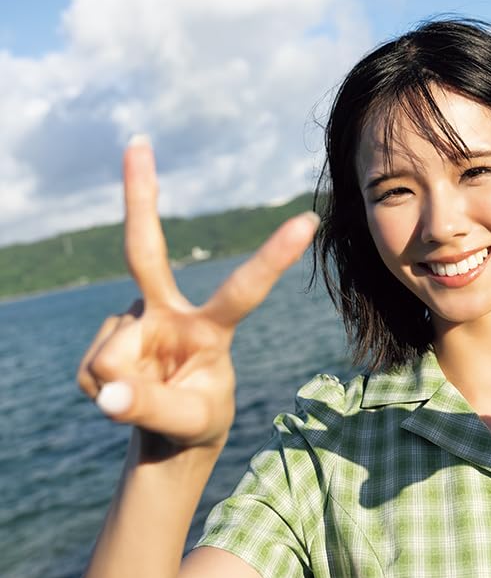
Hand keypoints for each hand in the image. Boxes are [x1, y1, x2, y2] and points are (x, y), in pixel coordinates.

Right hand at [77, 138, 318, 447]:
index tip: (309, 220)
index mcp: (214, 327)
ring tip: (148, 400)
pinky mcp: (108, 336)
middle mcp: (173, 310)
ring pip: (113, 356)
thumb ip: (151, 407)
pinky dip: (105, 395)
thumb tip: (107, 392)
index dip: (274, 257)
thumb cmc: (195, 419)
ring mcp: (136, 319)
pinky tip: (127, 392)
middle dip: (138, 195)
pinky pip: (94, 373)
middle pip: (145, 251)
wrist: (168, 436)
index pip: (245, 290)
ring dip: (122, 392)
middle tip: (137, 141)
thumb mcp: (188, 421)